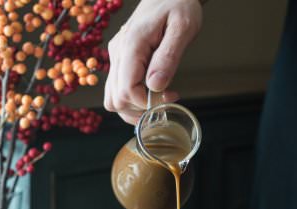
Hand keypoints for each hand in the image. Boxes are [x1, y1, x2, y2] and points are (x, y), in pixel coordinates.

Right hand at [104, 0, 202, 123]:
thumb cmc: (178, 4)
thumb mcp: (183, 28)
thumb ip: (169, 57)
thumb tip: (155, 85)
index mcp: (131, 45)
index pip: (127, 91)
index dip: (148, 103)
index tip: (170, 96)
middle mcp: (118, 53)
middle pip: (117, 100)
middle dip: (142, 109)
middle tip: (167, 98)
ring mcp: (116, 58)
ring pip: (113, 100)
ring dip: (135, 110)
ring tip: (158, 101)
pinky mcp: (120, 61)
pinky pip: (117, 91)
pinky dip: (132, 101)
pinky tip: (151, 94)